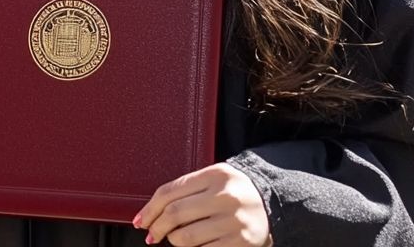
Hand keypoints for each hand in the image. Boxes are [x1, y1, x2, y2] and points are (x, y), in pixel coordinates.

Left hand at [133, 162, 270, 245]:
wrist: (272, 203)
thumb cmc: (234, 191)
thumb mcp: (214, 179)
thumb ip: (187, 189)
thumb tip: (151, 213)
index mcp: (215, 174)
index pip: (170, 191)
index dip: (150, 209)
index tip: (141, 220)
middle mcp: (225, 196)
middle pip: (175, 213)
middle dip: (156, 227)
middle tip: (151, 234)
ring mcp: (233, 220)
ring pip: (185, 237)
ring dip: (174, 240)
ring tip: (176, 238)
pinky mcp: (240, 242)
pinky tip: (194, 246)